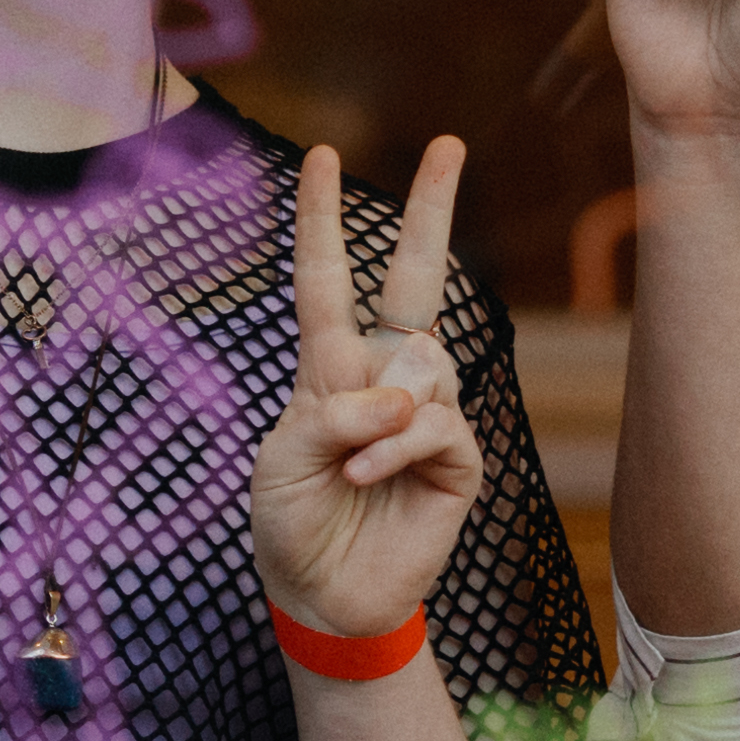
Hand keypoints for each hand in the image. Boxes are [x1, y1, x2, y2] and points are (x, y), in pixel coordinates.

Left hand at [247, 136, 488, 646]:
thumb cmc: (292, 522)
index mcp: (331, 367)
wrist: (323, 597)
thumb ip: (329, 415)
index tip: (320, 155)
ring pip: (424, 365)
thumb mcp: (282, 459)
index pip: (328, 280)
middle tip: (448, 143)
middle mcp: (385, 378)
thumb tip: (398, 398)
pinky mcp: (457, 459)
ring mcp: (425, 414)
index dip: (322, 220)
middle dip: (430, 210)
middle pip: (415, 279)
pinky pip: (437, 423)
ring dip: (380, 416)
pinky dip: (396, 447)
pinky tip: (369, 477)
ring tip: (349, 467)